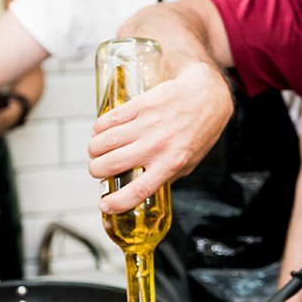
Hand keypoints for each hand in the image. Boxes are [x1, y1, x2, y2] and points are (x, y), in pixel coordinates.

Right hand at [89, 62, 231, 213]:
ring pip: (105, 141)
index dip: (117, 201)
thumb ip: (166, 176)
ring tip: (96, 151)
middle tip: (97, 170)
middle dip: (96, 170)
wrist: (207, 96)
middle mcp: (158, 145)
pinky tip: (100, 132)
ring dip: (93, 150)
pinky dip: (98, 128)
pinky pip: (109, 119)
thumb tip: (142, 189)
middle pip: (113, 163)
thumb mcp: (189, 162)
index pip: (139, 189)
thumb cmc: (199, 131)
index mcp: (172, 163)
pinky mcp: (141, 104)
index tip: (105, 205)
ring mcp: (148, 123)